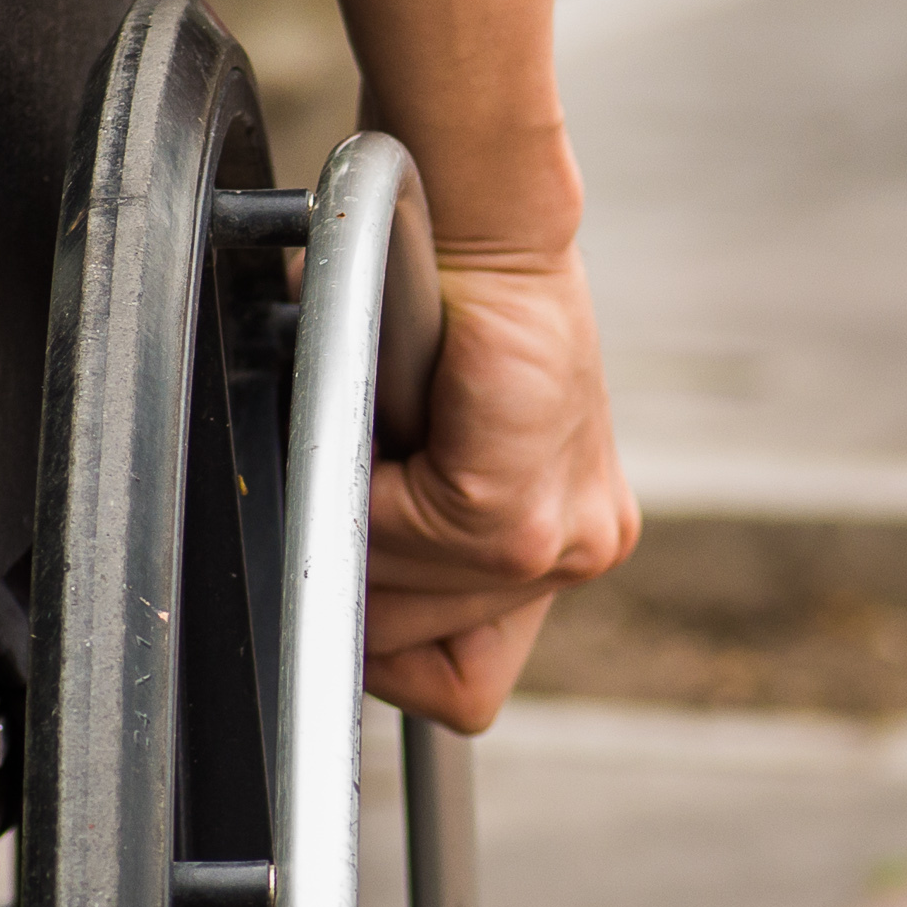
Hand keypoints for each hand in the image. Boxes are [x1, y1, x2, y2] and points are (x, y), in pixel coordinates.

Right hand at [363, 247, 639, 731]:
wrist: (474, 226)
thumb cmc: (433, 319)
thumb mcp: (426, 455)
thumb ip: (400, 541)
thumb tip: (328, 598)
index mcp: (562, 546)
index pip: (462, 681)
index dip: (388, 633)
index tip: (361, 563)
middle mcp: (578, 553)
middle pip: (417, 657)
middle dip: (361, 574)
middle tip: (369, 473)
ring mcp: (560, 545)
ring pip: (393, 610)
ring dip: (356, 526)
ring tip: (383, 438)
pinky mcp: (516, 517)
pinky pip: (386, 548)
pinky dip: (358, 491)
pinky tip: (389, 424)